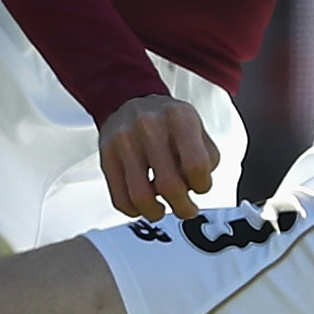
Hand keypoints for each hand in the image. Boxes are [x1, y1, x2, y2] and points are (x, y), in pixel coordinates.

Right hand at [99, 93, 220, 219]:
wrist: (128, 100)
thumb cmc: (166, 121)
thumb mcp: (195, 127)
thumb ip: (206, 157)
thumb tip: (197, 187)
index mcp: (178, 118)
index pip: (196, 165)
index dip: (202, 185)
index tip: (200, 188)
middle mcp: (149, 126)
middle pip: (169, 185)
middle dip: (182, 207)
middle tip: (186, 210)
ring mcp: (124, 141)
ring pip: (141, 196)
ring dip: (156, 213)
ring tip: (161, 210)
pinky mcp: (107, 156)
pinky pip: (120, 198)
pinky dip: (134, 210)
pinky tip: (143, 205)